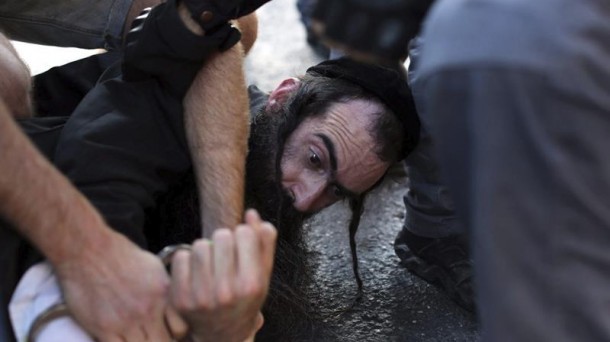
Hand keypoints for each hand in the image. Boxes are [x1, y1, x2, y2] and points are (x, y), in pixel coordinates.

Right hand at [54, 231, 174, 340]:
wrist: (88, 250)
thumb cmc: (120, 255)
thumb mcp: (154, 267)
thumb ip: (165, 290)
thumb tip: (170, 305)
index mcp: (163, 294)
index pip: (181, 330)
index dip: (176, 336)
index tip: (168, 334)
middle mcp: (148, 309)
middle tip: (152, 337)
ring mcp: (126, 321)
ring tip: (137, 337)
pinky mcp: (104, 328)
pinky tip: (118, 339)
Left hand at [169, 209, 276, 341]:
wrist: (224, 334)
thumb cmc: (246, 299)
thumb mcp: (264, 274)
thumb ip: (264, 242)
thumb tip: (251, 213)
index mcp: (251, 284)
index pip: (244, 233)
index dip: (244, 234)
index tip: (243, 246)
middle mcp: (227, 292)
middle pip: (221, 236)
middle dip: (225, 240)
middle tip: (226, 254)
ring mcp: (201, 297)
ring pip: (199, 245)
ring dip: (206, 249)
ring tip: (212, 262)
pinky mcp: (181, 299)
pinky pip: (180, 257)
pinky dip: (188, 259)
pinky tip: (196, 271)